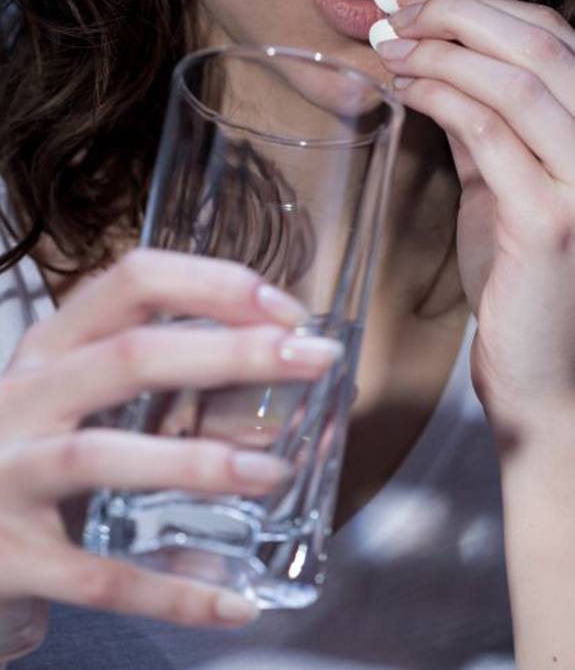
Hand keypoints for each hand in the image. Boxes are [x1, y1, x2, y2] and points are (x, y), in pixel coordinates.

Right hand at [0, 250, 340, 631]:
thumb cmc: (34, 448)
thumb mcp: (75, 393)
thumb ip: (155, 381)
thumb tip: (282, 390)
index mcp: (52, 348)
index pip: (133, 281)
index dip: (214, 285)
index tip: (284, 310)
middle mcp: (25, 399)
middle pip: (131, 356)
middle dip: (232, 352)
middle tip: (313, 360)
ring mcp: (11, 476)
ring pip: (105, 457)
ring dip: (200, 463)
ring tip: (274, 474)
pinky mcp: (13, 558)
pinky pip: (100, 577)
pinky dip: (173, 590)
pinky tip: (234, 601)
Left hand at [374, 0, 574, 440]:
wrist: (541, 374)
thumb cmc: (520, 289)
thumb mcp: (502, 197)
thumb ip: (486, 139)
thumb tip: (446, 78)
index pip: (553, 41)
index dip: (484, 11)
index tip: (419, 6)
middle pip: (541, 44)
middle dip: (458, 15)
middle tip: (396, 14)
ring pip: (518, 80)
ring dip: (443, 51)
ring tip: (390, 47)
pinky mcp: (551, 221)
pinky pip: (489, 134)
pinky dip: (441, 98)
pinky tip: (404, 90)